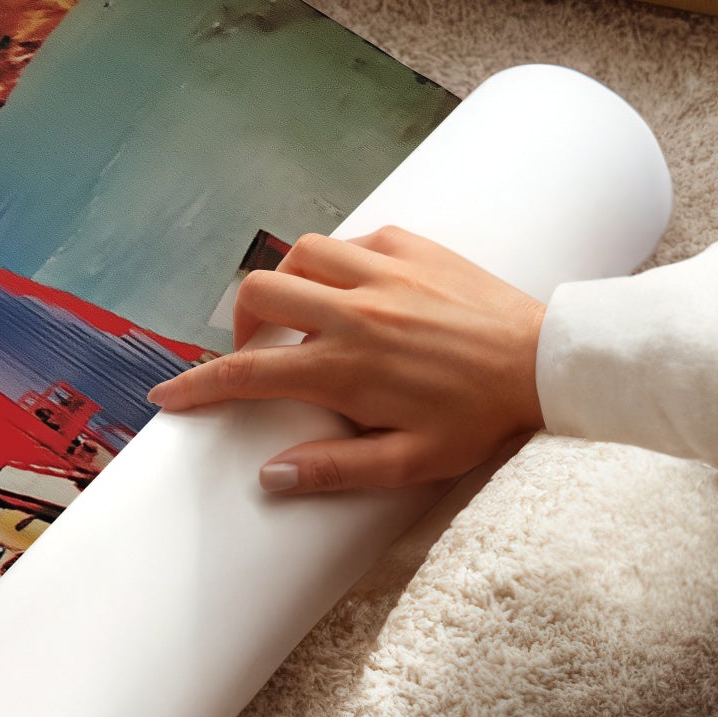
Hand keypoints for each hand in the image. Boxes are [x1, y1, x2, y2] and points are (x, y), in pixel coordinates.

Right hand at [148, 226, 545, 494]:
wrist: (548, 363)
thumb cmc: (481, 419)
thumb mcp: (412, 462)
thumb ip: (336, 470)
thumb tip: (270, 476)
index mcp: (345, 367)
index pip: (247, 373)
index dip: (197, 385)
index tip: (169, 396)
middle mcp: (354, 311)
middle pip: (258, 294)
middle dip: (240, 325)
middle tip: (258, 354)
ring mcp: (382, 272)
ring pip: (299, 254)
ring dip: (287, 283)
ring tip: (302, 315)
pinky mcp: (412, 246)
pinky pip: (352, 240)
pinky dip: (338, 261)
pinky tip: (355, 289)